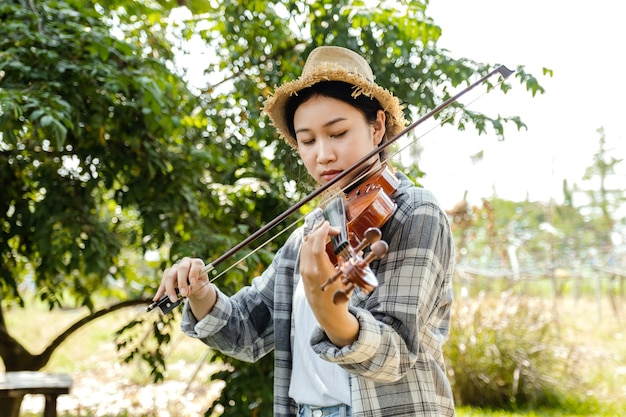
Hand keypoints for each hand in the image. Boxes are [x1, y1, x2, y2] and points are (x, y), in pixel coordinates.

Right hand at [154, 257, 215, 318]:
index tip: (193, 283)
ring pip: (170, 275)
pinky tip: (157, 298)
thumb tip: (189, 289)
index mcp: (197, 263)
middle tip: (184, 294)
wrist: (195, 286)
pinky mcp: (168, 274)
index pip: (195, 265)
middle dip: (182, 282)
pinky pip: (163, 282)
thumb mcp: (203, 286)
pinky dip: (160, 291)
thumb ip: (197, 286)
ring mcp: (175, 268)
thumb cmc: (200, 284)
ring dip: (170, 288)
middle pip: (181, 269)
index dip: (194, 274)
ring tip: (173, 299)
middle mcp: (185, 263)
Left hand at [299, 221, 358, 345]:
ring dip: (315, 236)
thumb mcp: (348, 282)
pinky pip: (304, 252)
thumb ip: (350, 266)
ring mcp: (303, 271)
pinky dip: (311, 244)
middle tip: (333, 229)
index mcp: (320, 272)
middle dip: (320, 230)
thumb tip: (357, 252)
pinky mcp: (302, 273)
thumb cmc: (340, 299)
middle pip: (309, 242)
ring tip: (328, 234)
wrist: (328, 315)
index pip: (317, 246)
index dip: (322, 231)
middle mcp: (309, 270)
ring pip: (305, 246)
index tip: (329, 224)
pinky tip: (322, 244)